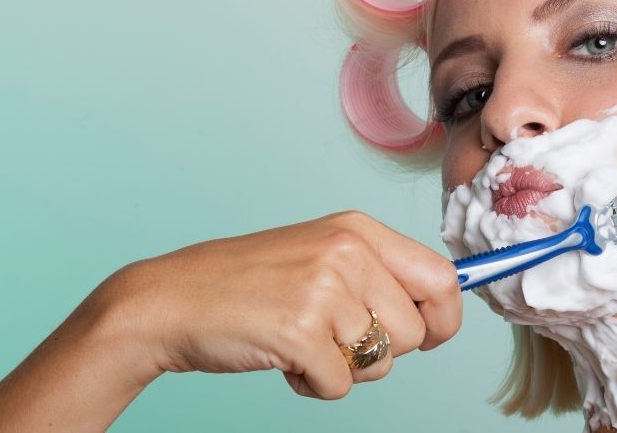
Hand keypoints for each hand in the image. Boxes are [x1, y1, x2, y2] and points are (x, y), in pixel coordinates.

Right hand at [101, 210, 461, 399]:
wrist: (171, 300)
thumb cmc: (249, 285)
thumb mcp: (322, 255)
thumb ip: (380, 275)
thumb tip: (442, 309)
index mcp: (359, 230)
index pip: (443, 277)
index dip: (444, 318)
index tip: (430, 335)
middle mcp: (348, 252)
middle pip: (416, 331)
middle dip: (383, 350)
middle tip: (337, 338)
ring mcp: (324, 290)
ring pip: (381, 362)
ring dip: (344, 368)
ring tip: (304, 342)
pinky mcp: (300, 331)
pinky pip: (339, 386)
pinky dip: (313, 385)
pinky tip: (284, 358)